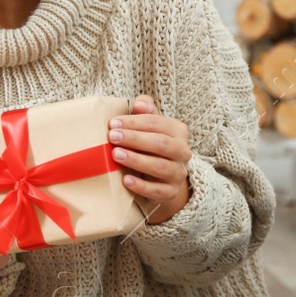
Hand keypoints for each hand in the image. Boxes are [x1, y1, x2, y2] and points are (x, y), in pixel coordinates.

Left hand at [110, 95, 191, 224]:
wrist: (162, 176)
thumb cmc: (150, 144)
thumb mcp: (150, 125)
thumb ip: (145, 110)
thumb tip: (139, 104)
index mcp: (178, 131)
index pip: (156, 123)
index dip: (134, 122)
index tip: (112, 124)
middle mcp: (182, 151)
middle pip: (161, 143)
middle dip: (135, 139)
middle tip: (112, 137)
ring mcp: (178, 173)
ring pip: (160, 167)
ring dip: (137, 160)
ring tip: (116, 155)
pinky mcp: (171, 192)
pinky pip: (158, 190)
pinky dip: (142, 186)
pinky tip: (126, 180)